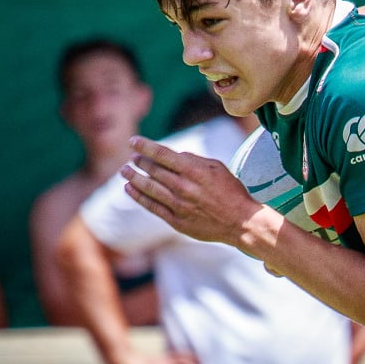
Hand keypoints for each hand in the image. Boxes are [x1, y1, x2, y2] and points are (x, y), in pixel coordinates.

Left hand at [122, 138, 265, 246]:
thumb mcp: (217, 167)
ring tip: (124, 171)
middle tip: (131, 158)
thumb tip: (174, 156)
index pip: (162, 154)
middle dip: (139, 162)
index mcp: (193, 170)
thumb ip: (194, 160)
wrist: (240, 222)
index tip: (133, 141)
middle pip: (153, 170)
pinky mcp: (176, 221)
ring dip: (134, 178)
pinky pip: (152, 207)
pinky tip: (130, 189)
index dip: (145, 146)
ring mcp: (178, 205)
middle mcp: (183, 187)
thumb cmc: (231, 191)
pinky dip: (139, 197)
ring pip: (149, 188)